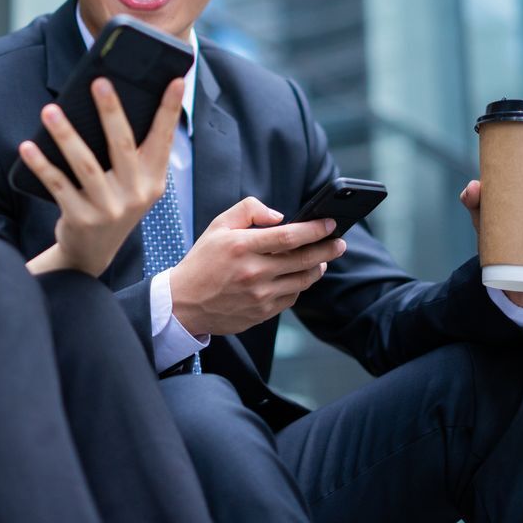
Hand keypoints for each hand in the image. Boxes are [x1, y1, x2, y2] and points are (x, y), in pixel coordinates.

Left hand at [20, 77, 182, 276]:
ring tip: (50, 111)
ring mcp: (109, 208)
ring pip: (86, 164)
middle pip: (123, 145)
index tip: (176, 79)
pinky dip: (42, 165)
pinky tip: (29, 146)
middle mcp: (135, 193)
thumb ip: (132, 153)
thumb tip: (112, 102)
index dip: (170, 109)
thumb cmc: (112, 203)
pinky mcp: (81, 218)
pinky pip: (58, 186)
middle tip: (99, 82)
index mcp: (153, 179)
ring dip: (66, 135)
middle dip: (112, 112)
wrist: (91, 252)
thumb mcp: (133, 184)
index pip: (163, 138)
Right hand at [169, 198, 344, 335]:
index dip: (314, 230)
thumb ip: (248, 210)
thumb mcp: (218, 226)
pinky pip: (292, 297)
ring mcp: (259, 295)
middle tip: (339, 242)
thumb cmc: (202, 261)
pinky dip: (299, 285)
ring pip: (303, 280)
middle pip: (304, 260)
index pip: (288, 236)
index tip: (329, 224)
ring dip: (318, 267)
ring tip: (322, 259)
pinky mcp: (262, 313)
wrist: (184, 302)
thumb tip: (280, 217)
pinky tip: (297, 276)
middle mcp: (253, 272)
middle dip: (327, 249)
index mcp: (241, 247)